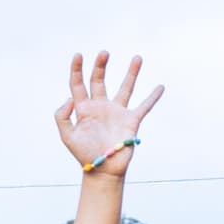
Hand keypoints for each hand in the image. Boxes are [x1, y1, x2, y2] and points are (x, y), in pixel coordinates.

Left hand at [55, 52, 163, 169]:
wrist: (103, 171)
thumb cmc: (84, 154)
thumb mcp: (67, 136)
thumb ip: (62, 116)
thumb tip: (70, 98)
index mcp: (84, 108)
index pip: (78, 84)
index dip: (77, 69)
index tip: (78, 55)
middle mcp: (101, 106)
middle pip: (99, 80)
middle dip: (101, 65)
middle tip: (104, 53)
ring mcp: (117, 112)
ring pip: (125, 88)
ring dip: (131, 73)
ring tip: (137, 58)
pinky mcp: (131, 121)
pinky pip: (144, 106)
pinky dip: (153, 97)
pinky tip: (160, 87)